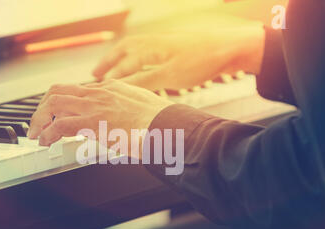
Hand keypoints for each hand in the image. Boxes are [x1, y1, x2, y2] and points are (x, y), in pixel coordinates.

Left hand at [27, 79, 172, 157]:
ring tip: (36, 134)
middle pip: (58, 91)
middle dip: (43, 108)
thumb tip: (122, 120)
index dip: (61, 103)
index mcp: (110, 87)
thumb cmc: (160, 121)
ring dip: (40, 120)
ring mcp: (94, 105)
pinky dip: (47, 133)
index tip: (56, 114)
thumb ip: (128, 108)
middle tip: (38, 122)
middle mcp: (99, 92)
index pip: (76, 90)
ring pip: (53, 105)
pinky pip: (59, 125)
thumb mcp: (142, 106)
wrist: (167, 126)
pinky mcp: (91, 122)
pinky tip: (45, 142)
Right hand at [93, 17, 264, 89]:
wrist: (230, 47)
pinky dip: (134, 58)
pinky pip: (144, 50)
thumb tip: (123, 89)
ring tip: (111, 69)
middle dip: (108, 63)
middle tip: (94, 75)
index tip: (97, 90)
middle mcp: (152, 42)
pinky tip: (137, 66)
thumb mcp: (170, 76)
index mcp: (149, 48)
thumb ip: (145, 81)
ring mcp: (162, 43)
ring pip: (133, 49)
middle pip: (123, 51)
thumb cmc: (201, 60)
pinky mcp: (171, 47)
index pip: (122, 65)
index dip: (109, 79)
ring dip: (119, 59)